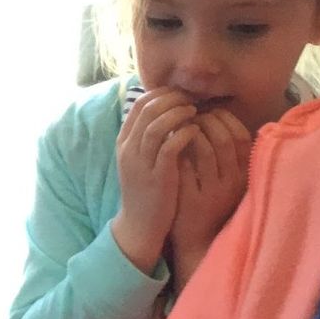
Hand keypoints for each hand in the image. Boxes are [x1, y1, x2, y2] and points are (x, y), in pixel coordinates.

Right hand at [110, 87, 202, 272]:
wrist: (139, 224)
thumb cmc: (145, 189)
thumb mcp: (140, 160)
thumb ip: (147, 136)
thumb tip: (165, 110)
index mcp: (124, 142)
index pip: (139, 104)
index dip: (161, 93)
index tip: (180, 94)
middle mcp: (129, 149)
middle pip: (148, 110)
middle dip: (172, 99)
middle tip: (191, 99)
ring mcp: (141, 163)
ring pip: (156, 125)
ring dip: (178, 113)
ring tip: (194, 112)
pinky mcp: (157, 177)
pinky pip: (169, 147)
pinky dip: (183, 134)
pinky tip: (195, 131)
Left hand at [167, 108, 250, 288]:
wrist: (197, 239)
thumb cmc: (210, 200)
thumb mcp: (225, 177)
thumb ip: (224, 151)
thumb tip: (213, 113)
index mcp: (243, 173)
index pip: (240, 135)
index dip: (224, 118)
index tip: (208, 111)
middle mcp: (233, 182)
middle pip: (224, 139)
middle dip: (205, 121)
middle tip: (189, 115)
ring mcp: (213, 192)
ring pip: (206, 151)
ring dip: (189, 133)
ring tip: (178, 127)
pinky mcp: (192, 201)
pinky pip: (185, 168)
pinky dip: (177, 151)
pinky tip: (169, 144)